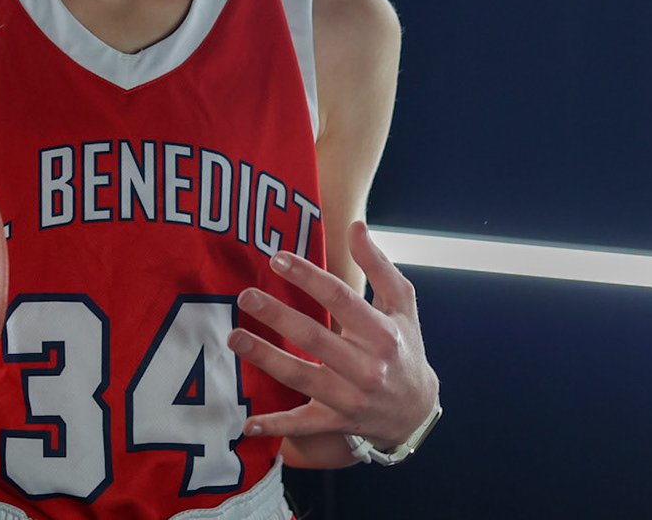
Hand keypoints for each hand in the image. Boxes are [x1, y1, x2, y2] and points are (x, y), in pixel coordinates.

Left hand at [228, 220, 438, 450]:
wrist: (416, 410)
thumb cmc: (404, 347)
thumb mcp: (402, 304)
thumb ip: (378, 265)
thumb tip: (356, 226)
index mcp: (382, 332)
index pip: (340, 298)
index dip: (307, 276)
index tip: (277, 258)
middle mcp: (367, 366)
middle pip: (315, 337)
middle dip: (278, 316)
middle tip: (246, 296)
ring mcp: (350, 397)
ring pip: (301, 377)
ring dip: (265, 358)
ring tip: (234, 337)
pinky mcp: (337, 421)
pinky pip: (302, 424)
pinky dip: (275, 426)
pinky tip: (247, 422)